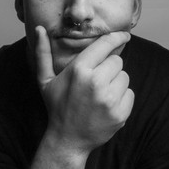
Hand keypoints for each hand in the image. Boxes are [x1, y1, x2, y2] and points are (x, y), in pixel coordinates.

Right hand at [36, 26, 133, 155]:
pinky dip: (122, 98)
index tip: (125, 35)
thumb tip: (39, 29)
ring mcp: (109, 99)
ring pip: (125, 76)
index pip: (105, 45)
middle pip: (117, 60)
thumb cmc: (57, 106)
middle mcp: (96, 82)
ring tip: (100, 94)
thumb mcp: (45, 80)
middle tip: (96, 80)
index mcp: (79, 70)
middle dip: (109, 67)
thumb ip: (43, 53)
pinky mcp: (120, 113)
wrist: (67, 140)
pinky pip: (130, 93)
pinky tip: (107, 105)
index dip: (117, 37)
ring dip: (116, 82)